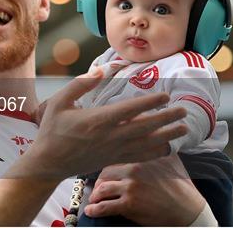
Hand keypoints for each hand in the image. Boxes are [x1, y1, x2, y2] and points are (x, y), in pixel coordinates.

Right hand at [12, 69, 187, 179]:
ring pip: (147, 144)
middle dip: (166, 118)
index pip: (130, 110)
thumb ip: (80, 84)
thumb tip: (101, 70)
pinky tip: (167, 148)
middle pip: (145, 127)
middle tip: (183, 110)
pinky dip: (156, 153)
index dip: (150, 102)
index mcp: (98, 120)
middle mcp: (110, 136)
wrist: (48, 163)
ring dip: (167, 136)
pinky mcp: (113, 160)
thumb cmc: (52, 130)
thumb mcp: (59, 102)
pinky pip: (140, 157)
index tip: (166, 95)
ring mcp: (113, 150)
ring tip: (184, 128)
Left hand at [84, 155, 205, 225]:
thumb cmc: (179, 184)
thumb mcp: (168, 158)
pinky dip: (95, 209)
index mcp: (140, 155)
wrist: (188, 208)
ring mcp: (130, 187)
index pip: (114, 154)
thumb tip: (148, 131)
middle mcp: (133, 169)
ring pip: (102, 188)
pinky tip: (91, 211)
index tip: (100, 164)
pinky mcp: (130, 204)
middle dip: (99, 180)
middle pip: (105, 171)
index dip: (105, 161)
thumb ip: (154, 146)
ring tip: (93, 198)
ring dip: (95, 194)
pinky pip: (106, 206)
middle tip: (97, 186)